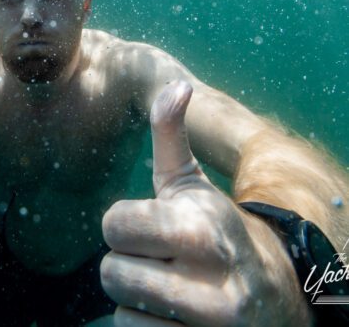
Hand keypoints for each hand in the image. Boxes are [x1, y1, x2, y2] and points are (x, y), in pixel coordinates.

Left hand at [100, 80, 311, 325]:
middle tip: (155, 259)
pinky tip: (172, 316)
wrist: (274, 296)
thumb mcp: (192, 182)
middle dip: (125, 263)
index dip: (122, 223)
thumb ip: (172, 134)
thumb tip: (176, 84)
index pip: (115, 224)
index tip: (145, 225)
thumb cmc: (215, 228)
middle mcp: (212, 285)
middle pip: (112, 273)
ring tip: (167, 288)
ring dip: (135, 300)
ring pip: (122, 313)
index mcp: (201, 229)